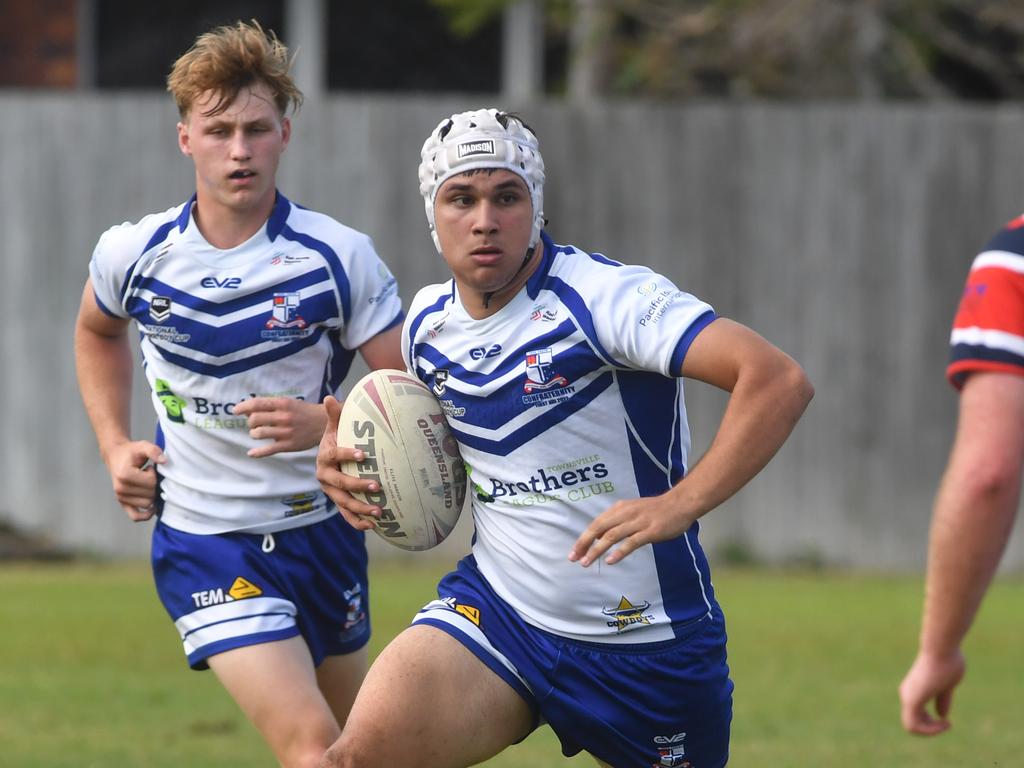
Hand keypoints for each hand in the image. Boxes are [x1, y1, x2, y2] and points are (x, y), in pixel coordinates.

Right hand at [103, 440, 165, 520]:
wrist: (115, 456)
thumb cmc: (131, 452)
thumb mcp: (143, 446)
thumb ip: (154, 451)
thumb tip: (165, 461)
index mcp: (124, 475)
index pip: (151, 482)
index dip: (154, 474)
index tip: (148, 468)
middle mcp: (120, 489)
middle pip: (150, 494)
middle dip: (153, 484)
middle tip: (147, 475)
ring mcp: (120, 497)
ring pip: (147, 504)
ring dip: (151, 494)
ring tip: (144, 483)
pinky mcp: (123, 503)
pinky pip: (135, 516)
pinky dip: (145, 515)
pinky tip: (153, 508)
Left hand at [233, 397, 326, 457]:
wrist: (324, 423)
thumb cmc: (303, 412)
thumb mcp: (289, 403)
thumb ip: (270, 405)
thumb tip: (247, 410)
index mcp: (283, 404)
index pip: (257, 404)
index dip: (243, 407)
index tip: (235, 411)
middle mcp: (284, 417)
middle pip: (254, 419)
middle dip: (250, 422)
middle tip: (254, 424)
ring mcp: (286, 432)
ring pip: (258, 434)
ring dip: (254, 434)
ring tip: (258, 434)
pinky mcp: (288, 445)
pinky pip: (268, 450)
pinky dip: (257, 452)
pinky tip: (251, 453)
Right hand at [316, 396, 385, 531]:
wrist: (331, 456)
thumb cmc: (337, 438)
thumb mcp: (335, 426)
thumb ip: (335, 414)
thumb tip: (330, 398)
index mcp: (324, 457)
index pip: (334, 456)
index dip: (346, 454)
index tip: (363, 453)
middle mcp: (325, 477)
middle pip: (340, 483)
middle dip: (357, 486)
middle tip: (377, 486)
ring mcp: (332, 492)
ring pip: (344, 503)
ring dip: (361, 508)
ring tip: (379, 511)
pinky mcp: (339, 503)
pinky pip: (347, 515)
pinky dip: (358, 522)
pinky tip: (374, 525)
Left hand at [568, 492, 694, 566]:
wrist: (680, 503)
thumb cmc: (656, 509)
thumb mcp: (632, 510)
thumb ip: (617, 522)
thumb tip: (600, 538)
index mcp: (619, 509)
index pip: (596, 524)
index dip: (583, 538)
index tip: (574, 552)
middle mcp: (625, 514)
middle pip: (599, 529)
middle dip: (584, 544)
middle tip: (574, 558)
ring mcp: (638, 522)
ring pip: (612, 536)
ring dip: (597, 550)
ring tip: (586, 562)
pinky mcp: (650, 532)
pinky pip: (631, 542)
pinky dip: (619, 552)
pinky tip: (610, 561)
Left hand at [898, 650, 964, 734]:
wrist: (941, 649)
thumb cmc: (946, 662)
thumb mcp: (947, 685)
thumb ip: (942, 699)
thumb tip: (941, 714)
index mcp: (914, 689)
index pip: (916, 716)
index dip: (931, 724)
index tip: (947, 721)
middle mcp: (907, 693)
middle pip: (913, 723)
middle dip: (930, 729)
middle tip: (947, 723)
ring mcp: (908, 697)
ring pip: (911, 727)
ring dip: (931, 731)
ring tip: (946, 724)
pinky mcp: (912, 700)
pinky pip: (913, 726)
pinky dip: (929, 730)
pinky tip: (945, 723)